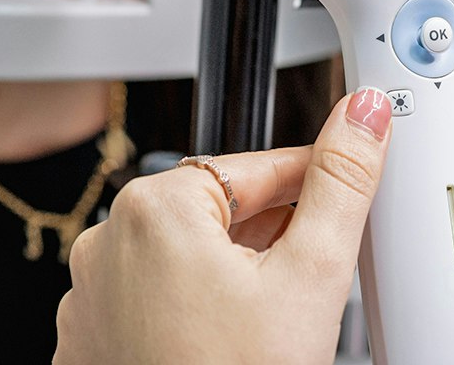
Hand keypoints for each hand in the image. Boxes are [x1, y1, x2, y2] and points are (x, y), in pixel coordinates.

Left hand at [54, 87, 392, 364]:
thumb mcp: (311, 275)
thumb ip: (343, 180)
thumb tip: (362, 112)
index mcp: (151, 209)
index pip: (256, 164)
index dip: (311, 177)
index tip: (343, 185)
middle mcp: (106, 246)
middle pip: (222, 210)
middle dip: (277, 228)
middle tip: (319, 263)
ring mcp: (91, 300)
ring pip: (190, 254)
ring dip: (240, 266)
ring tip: (282, 308)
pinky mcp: (91, 343)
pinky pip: (157, 296)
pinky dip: (200, 303)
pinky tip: (237, 336)